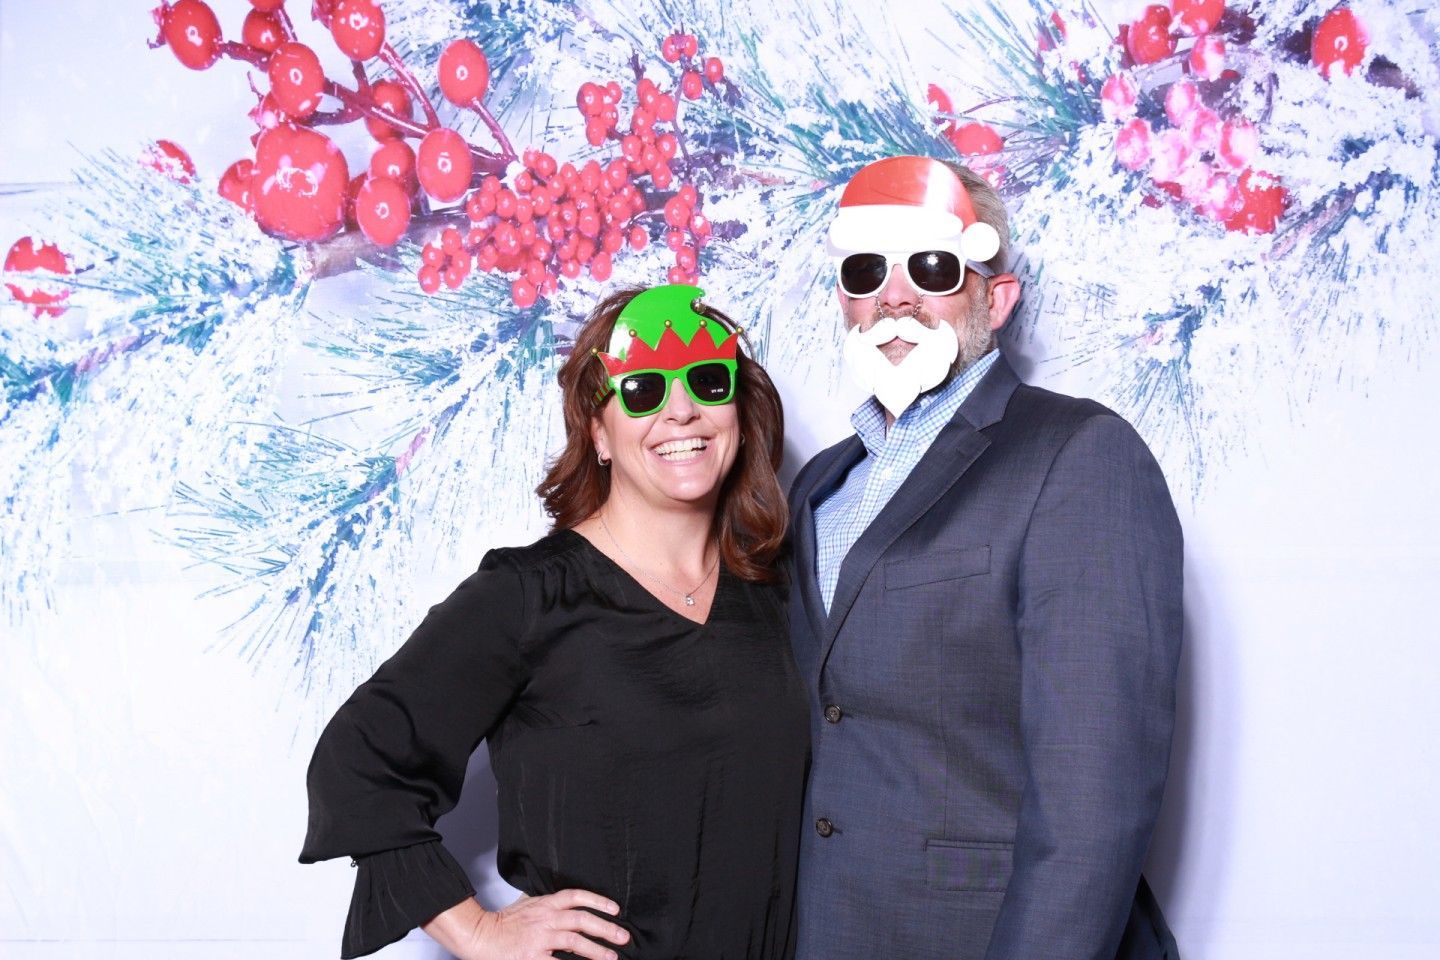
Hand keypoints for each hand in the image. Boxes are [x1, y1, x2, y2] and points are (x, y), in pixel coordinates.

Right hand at [423, 890, 630, 959]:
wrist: (481, 935)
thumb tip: (570, 906)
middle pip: (582, 919)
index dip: (598, 901)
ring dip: (596, 950)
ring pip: (575, 942)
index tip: (615, 909)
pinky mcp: (533, 957)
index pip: (576, 896)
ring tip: (611, 957)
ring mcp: (540, 938)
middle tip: (623, 936)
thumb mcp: (529, 904)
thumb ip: (549, 905)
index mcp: (545, 904)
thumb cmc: (504, 922)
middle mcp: (546, 918)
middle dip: (606, 928)